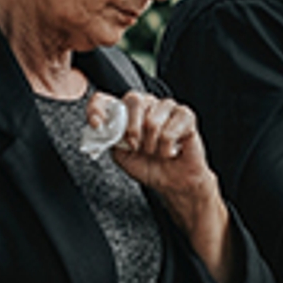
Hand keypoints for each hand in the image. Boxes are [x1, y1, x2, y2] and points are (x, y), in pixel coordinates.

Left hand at [101, 93, 219, 219]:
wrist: (174, 182)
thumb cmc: (150, 167)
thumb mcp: (121, 155)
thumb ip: (110, 138)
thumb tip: (103, 126)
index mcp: (126, 111)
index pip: (106, 99)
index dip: (98, 108)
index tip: (97, 124)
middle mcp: (146, 104)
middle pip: (133, 100)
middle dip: (132, 130)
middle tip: (136, 146)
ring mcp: (167, 107)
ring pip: (152, 119)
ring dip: (152, 144)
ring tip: (156, 150)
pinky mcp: (185, 116)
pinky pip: (170, 130)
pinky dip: (167, 147)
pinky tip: (170, 150)